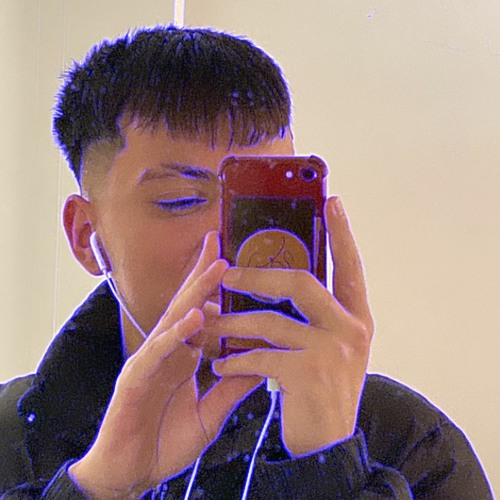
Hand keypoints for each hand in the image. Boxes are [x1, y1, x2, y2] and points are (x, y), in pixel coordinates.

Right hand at [69, 231, 261, 498]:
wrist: (131, 475)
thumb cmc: (166, 442)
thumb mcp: (211, 413)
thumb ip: (233, 386)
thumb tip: (264, 362)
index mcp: (184, 357)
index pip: (202, 314)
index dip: (216, 289)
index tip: (237, 264)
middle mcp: (168, 352)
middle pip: (188, 304)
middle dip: (204, 273)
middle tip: (220, 240)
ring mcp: (150, 362)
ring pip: (174, 319)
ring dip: (195, 292)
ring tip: (218, 267)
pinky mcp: (135, 380)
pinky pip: (156, 353)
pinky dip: (175, 334)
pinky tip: (193, 318)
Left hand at [212, 196, 373, 456]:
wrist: (327, 445)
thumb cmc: (320, 390)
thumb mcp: (327, 347)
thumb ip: (313, 316)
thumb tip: (277, 280)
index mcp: (357, 317)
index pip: (350, 265)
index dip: (341, 233)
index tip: (330, 201)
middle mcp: (351, 328)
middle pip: (300, 282)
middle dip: (256, 277)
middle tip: (227, 274)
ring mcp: (332, 351)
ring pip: (269, 321)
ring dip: (231, 324)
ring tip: (208, 325)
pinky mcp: (308, 375)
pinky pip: (259, 355)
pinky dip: (234, 360)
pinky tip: (220, 365)